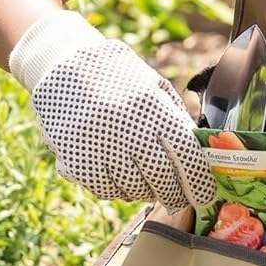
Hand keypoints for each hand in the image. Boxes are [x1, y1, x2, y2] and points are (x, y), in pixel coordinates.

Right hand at [11, 12, 215, 209]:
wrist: (62, 64)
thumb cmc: (117, 76)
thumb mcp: (152, 87)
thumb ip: (175, 119)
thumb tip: (198, 157)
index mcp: (152, 107)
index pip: (185, 155)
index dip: (198, 182)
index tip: (204, 195)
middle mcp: (126, 128)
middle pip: (160, 179)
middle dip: (174, 196)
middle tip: (178, 201)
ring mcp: (99, 146)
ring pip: (132, 189)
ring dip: (144, 193)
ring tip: (146, 184)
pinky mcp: (74, 160)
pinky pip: (104, 190)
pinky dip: (116, 189)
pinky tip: (119, 177)